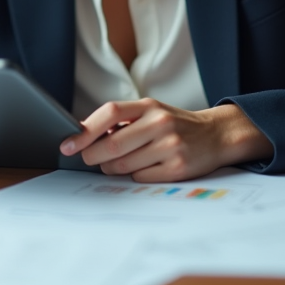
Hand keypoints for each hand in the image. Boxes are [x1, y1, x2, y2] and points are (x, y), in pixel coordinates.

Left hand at [59, 99, 273, 181]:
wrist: (216, 135)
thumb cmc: (175, 125)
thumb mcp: (151, 113)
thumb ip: (121, 121)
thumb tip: (82, 134)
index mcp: (148, 106)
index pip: (109, 113)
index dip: (85, 130)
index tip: (68, 144)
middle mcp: (160, 123)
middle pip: (112, 145)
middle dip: (94, 156)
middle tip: (91, 159)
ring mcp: (170, 146)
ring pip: (123, 166)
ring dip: (113, 168)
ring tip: (122, 162)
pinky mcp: (177, 168)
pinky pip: (140, 178)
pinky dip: (135, 176)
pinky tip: (146, 168)